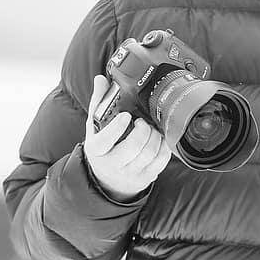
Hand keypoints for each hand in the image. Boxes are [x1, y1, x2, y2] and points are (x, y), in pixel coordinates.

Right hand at [83, 75, 171, 201]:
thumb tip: (101, 79)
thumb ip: (98, 102)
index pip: (106, 140)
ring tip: (151, 129)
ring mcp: (130, 173)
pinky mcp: (145, 177)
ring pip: (149, 153)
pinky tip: (159, 139)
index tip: (126, 116)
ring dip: (155, 136)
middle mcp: (112, 164)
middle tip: (143, 122)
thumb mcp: (95, 127)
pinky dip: (164, 147)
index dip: (118, 127)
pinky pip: (160, 161)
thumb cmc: (103, 149)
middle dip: (143, 130)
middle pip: (133, 146)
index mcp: (97, 149)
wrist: (107, 179)